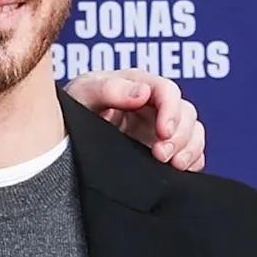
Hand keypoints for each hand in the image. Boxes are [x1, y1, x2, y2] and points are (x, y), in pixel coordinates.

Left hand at [65, 69, 205, 170]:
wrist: (64, 135)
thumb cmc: (75, 105)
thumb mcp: (84, 92)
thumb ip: (110, 89)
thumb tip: (142, 93)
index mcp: (139, 84)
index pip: (167, 91)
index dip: (171, 110)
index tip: (164, 131)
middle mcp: (155, 104)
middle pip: (186, 113)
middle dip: (180, 135)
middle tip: (162, 155)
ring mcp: (161, 128)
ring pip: (192, 133)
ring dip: (189, 149)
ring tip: (174, 165)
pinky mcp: (164, 149)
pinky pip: (190, 153)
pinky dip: (192, 161)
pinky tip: (179, 171)